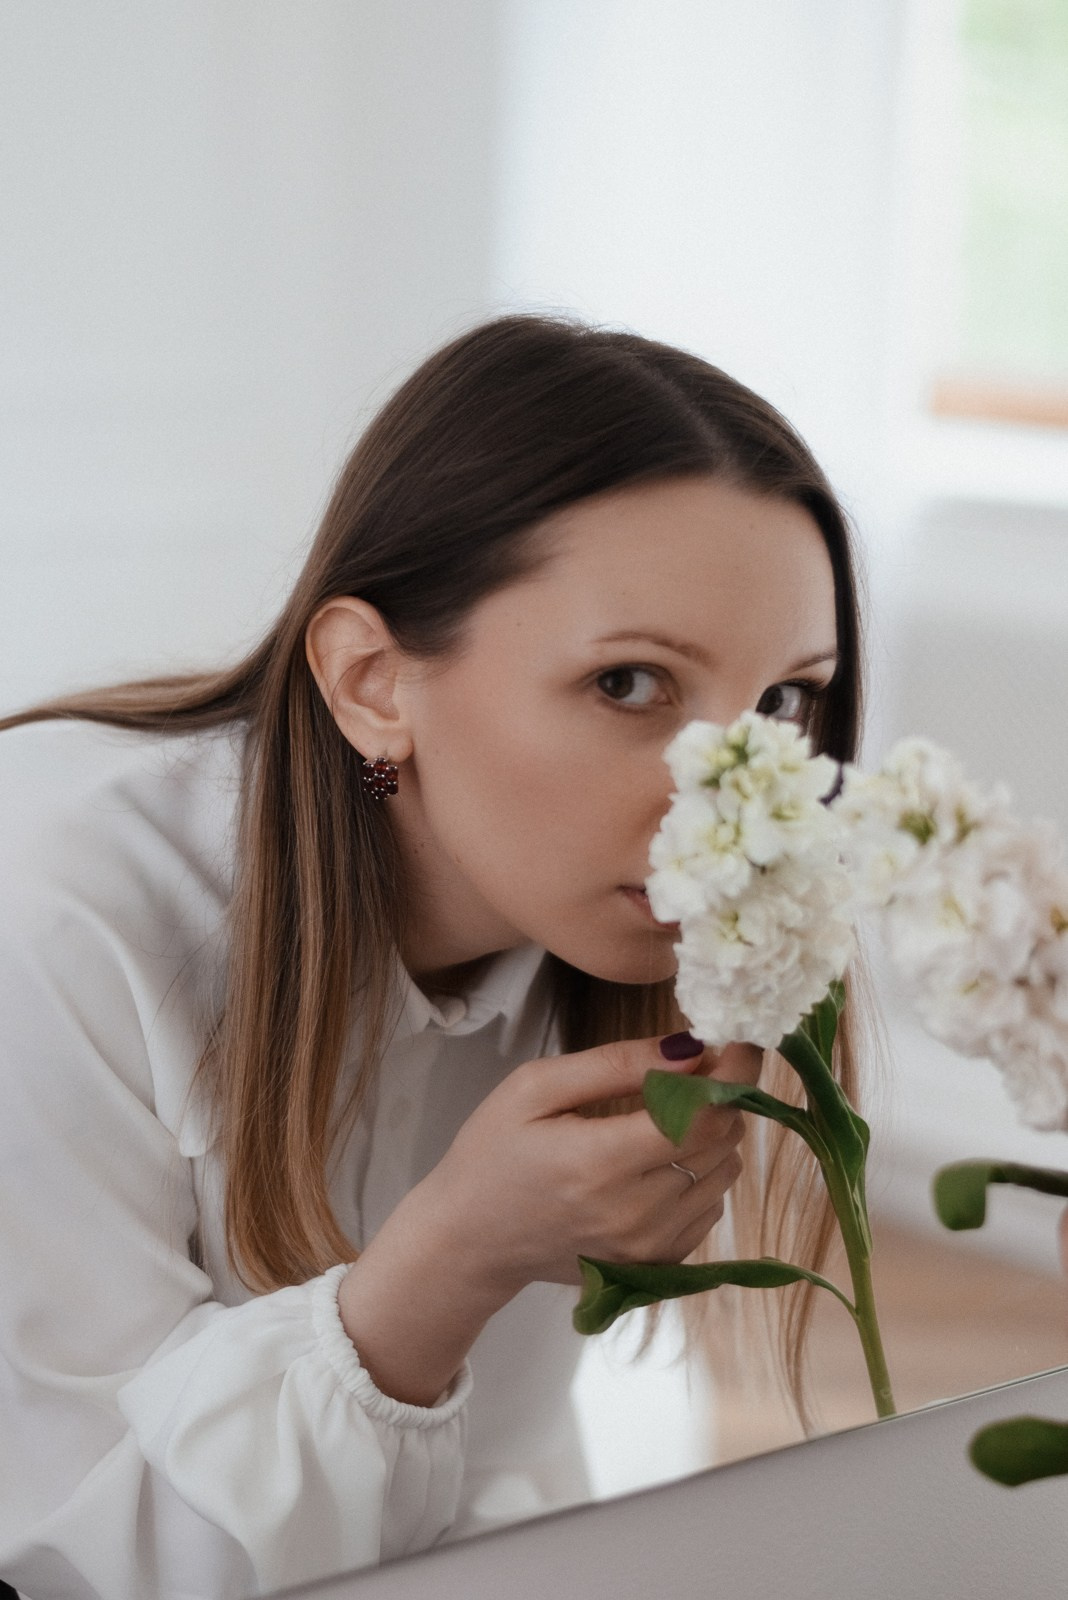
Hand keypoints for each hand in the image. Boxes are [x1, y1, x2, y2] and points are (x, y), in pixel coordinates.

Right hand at [414, 1031, 759, 1294]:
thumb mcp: (536, 1087)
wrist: (470, 1240)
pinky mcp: (656, 1265)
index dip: (733, 1073)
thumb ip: (615, 1064)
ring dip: (712, 1133)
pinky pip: (710, 1206)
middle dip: (721, 1095)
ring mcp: (649, 1247)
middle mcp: (635, 1214)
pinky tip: (660, 1158)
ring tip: (670, 1113)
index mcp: (600, 1163)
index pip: (702, 1116)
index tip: (741, 1041)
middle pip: (722, 1141)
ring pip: (724, 1172)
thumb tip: (690, 1047)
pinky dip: (700, 1173)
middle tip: (694, 1068)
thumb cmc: (494, 1153)